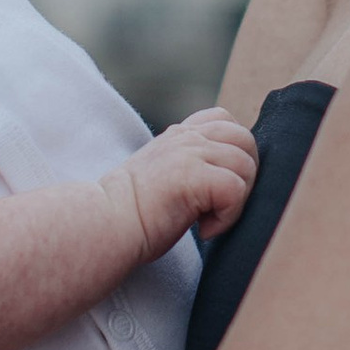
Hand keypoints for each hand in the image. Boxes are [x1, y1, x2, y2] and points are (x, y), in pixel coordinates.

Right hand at [116, 108, 258, 257]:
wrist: (104, 225)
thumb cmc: (131, 214)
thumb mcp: (164, 174)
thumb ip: (190, 163)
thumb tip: (226, 177)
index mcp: (179, 135)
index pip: (224, 120)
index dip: (233, 150)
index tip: (217, 184)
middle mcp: (186, 138)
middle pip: (245, 139)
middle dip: (245, 176)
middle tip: (220, 205)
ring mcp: (190, 153)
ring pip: (246, 165)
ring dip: (237, 200)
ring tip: (208, 220)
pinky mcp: (193, 176)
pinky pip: (235, 189)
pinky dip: (228, 216)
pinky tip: (204, 230)